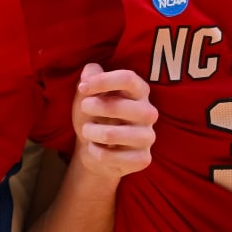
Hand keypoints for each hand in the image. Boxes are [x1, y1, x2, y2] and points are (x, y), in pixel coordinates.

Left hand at [71, 64, 156, 180]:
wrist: (97, 151)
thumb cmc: (96, 116)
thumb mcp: (89, 94)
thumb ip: (90, 77)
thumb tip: (89, 72)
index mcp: (140, 91)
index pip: (128, 78)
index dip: (103, 81)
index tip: (82, 87)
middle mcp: (149, 112)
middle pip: (119, 106)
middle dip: (93, 107)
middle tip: (84, 108)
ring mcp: (148, 137)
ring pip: (112, 134)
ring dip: (91, 132)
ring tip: (87, 131)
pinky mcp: (143, 159)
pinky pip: (112, 156)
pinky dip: (96, 152)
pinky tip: (95, 149)